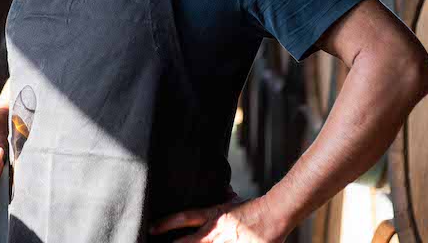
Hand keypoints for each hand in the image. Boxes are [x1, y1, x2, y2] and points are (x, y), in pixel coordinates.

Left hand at [149, 197, 285, 242]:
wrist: (276, 213)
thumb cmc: (255, 206)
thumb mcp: (235, 200)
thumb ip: (225, 198)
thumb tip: (224, 189)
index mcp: (214, 216)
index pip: (185, 218)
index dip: (167, 223)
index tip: (152, 228)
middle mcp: (217, 231)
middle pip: (190, 241)